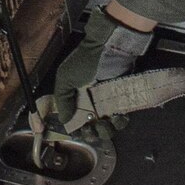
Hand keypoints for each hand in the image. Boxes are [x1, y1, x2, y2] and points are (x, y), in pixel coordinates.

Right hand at [38, 2, 153, 143]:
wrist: (107, 50)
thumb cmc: (84, 64)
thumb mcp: (64, 79)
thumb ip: (62, 101)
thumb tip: (65, 121)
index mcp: (76, 100)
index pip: (75, 121)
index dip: (75, 130)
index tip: (76, 132)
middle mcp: (91, 105)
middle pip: (91, 129)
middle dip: (91, 134)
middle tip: (91, 128)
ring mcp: (108, 104)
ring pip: (107, 128)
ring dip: (105, 131)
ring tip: (103, 123)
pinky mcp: (122, 102)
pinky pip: (121, 120)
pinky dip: (119, 123)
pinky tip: (114, 118)